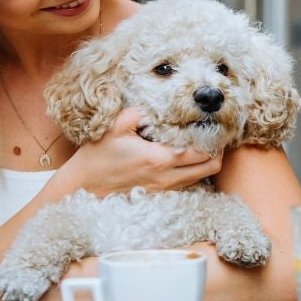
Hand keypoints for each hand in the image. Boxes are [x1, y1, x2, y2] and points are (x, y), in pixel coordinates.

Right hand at [64, 107, 222, 195]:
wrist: (82, 185)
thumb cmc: (98, 156)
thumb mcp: (115, 126)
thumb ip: (139, 112)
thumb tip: (157, 106)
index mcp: (159, 158)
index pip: (201, 152)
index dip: (214, 139)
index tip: (216, 125)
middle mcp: (167, 177)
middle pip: (210, 168)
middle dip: (217, 151)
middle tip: (215, 135)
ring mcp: (164, 188)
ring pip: (201, 178)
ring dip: (207, 162)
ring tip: (204, 144)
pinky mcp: (160, 194)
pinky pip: (187, 184)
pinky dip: (194, 171)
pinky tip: (187, 158)